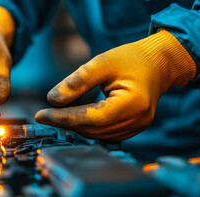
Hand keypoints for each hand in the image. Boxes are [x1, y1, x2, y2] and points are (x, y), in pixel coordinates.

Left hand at [35, 30, 197, 140]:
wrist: (158, 64)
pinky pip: (104, 134)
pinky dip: (87, 127)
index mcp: (133, 103)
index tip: (41, 115)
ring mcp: (137, 128)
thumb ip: (77, 82)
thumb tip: (52, 100)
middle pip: (93, 129)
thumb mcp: (102, 62)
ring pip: (97, 134)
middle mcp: (138, 121)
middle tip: (43, 115)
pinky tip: (72, 118)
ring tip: (55, 115)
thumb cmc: (131, 59)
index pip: (92, 117)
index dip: (65, 118)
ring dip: (75, 127)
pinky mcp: (133, 129)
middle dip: (66, 123)